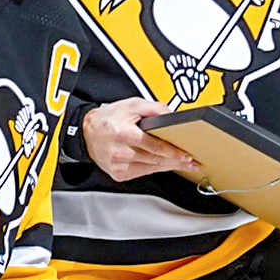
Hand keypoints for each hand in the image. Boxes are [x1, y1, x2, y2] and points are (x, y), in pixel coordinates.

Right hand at [81, 97, 203, 180]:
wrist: (88, 132)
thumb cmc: (109, 119)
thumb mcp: (133, 105)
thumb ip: (154, 108)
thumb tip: (172, 116)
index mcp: (124, 134)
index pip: (154, 146)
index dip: (172, 152)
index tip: (185, 155)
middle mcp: (120, 152)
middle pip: (155, 159)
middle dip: (175, 161)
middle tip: (191, 162)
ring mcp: (119, 166)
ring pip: (151, 168)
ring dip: (168, 166)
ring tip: (182, 164)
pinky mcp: (118, 174)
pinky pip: (142, 172)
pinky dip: (155, 168)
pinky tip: (164, 165)